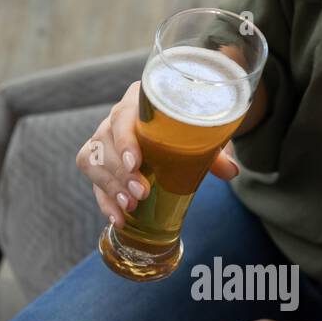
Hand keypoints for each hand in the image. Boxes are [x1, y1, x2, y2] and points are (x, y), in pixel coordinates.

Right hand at [76, 81, 239, 226]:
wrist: (175, 127)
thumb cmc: (187, 127)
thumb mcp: (203, 135)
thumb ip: (214, 150)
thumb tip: (230, 171)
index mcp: (138, 101)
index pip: (123, 116)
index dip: (124, 139)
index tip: (135, 162)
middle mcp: (115, 119)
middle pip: (104, 142)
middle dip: (120, 172)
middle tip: (141, 193)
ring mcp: (103, 142)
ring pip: (92, 162)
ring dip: (110, 187)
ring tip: (130, 206)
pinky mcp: (99, 165)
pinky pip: (94, 183)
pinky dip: (105, 203)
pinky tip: (118, 219)